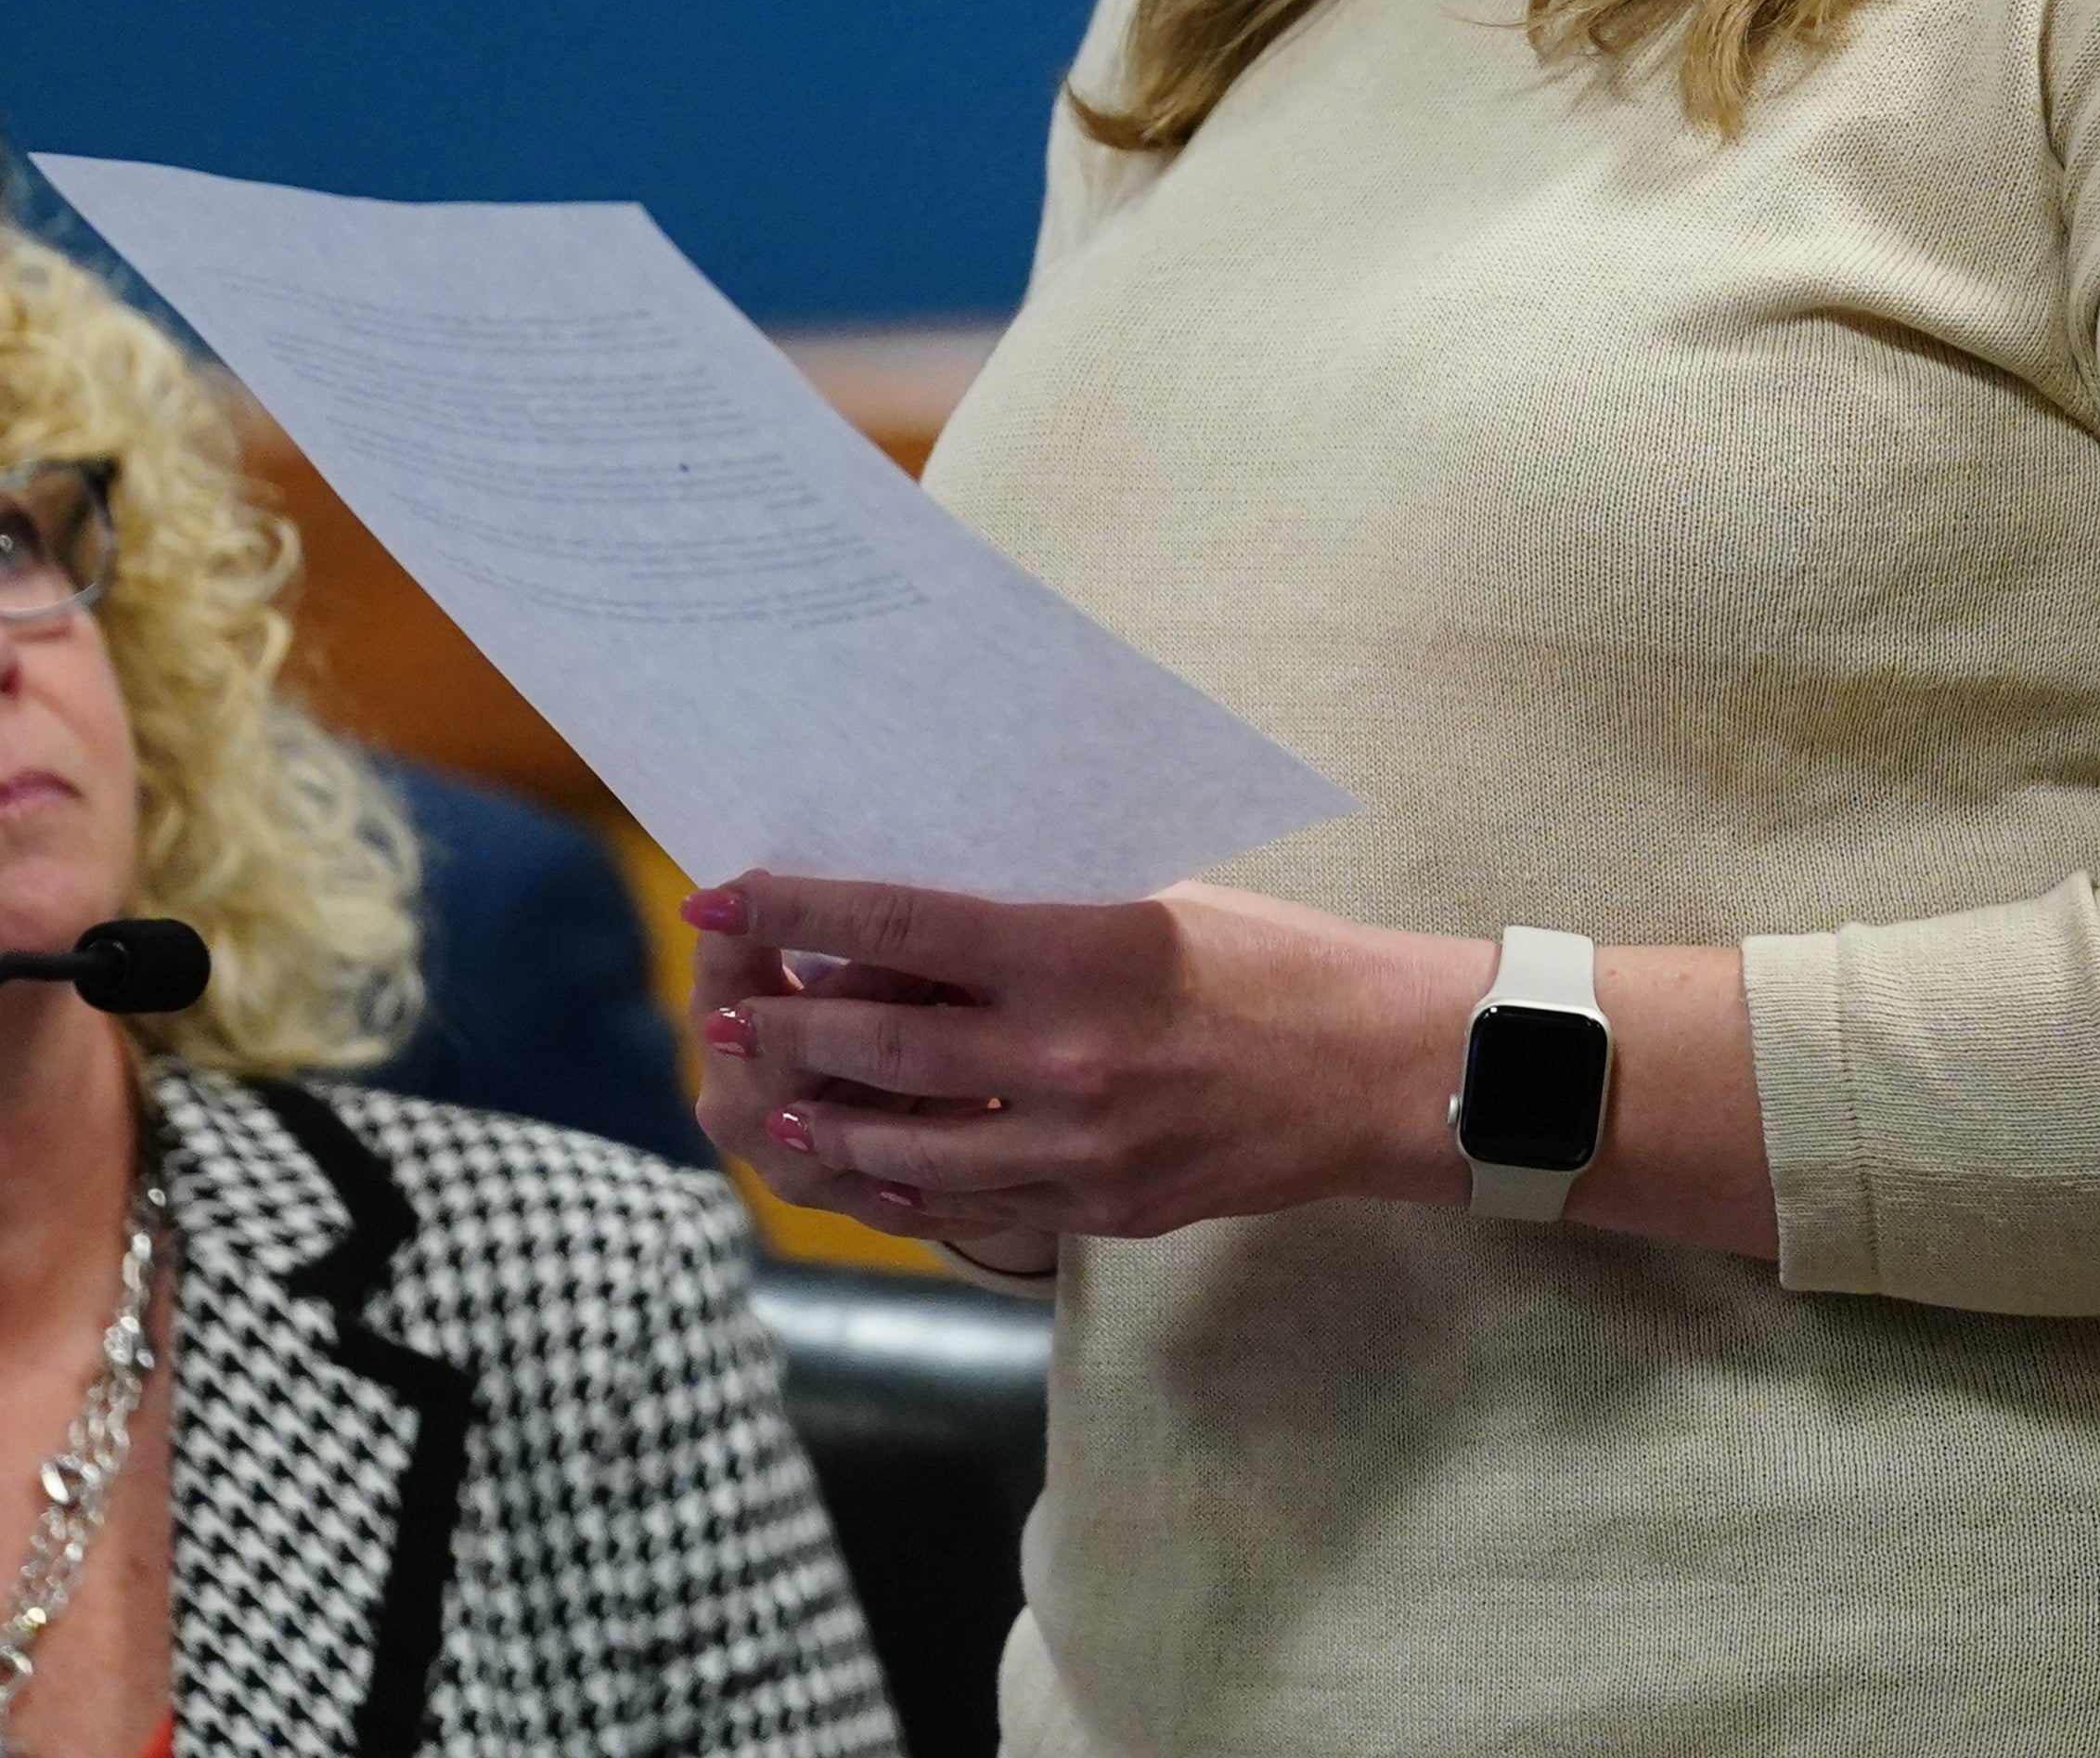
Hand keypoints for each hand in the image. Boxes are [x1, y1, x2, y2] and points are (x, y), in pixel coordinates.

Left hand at [683, 873, 1490, 1256]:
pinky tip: (866, 1169)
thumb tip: (908, 925)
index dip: (793, 909)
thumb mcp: (1147, 903)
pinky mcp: (1100, 1207)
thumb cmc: (1270, 960)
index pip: (897, 925)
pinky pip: (972, 1208)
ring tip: (776, 1102)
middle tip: (728, 1009)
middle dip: (784, 1027)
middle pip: (877, 1047)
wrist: (1379, 1071)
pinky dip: (904, 1188)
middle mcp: (1066, 1053)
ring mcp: (1080, 1146)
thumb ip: (1032, 921)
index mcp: (1078, 949)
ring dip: (825, 1123)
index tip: (720, 890)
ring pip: (906, 1147)